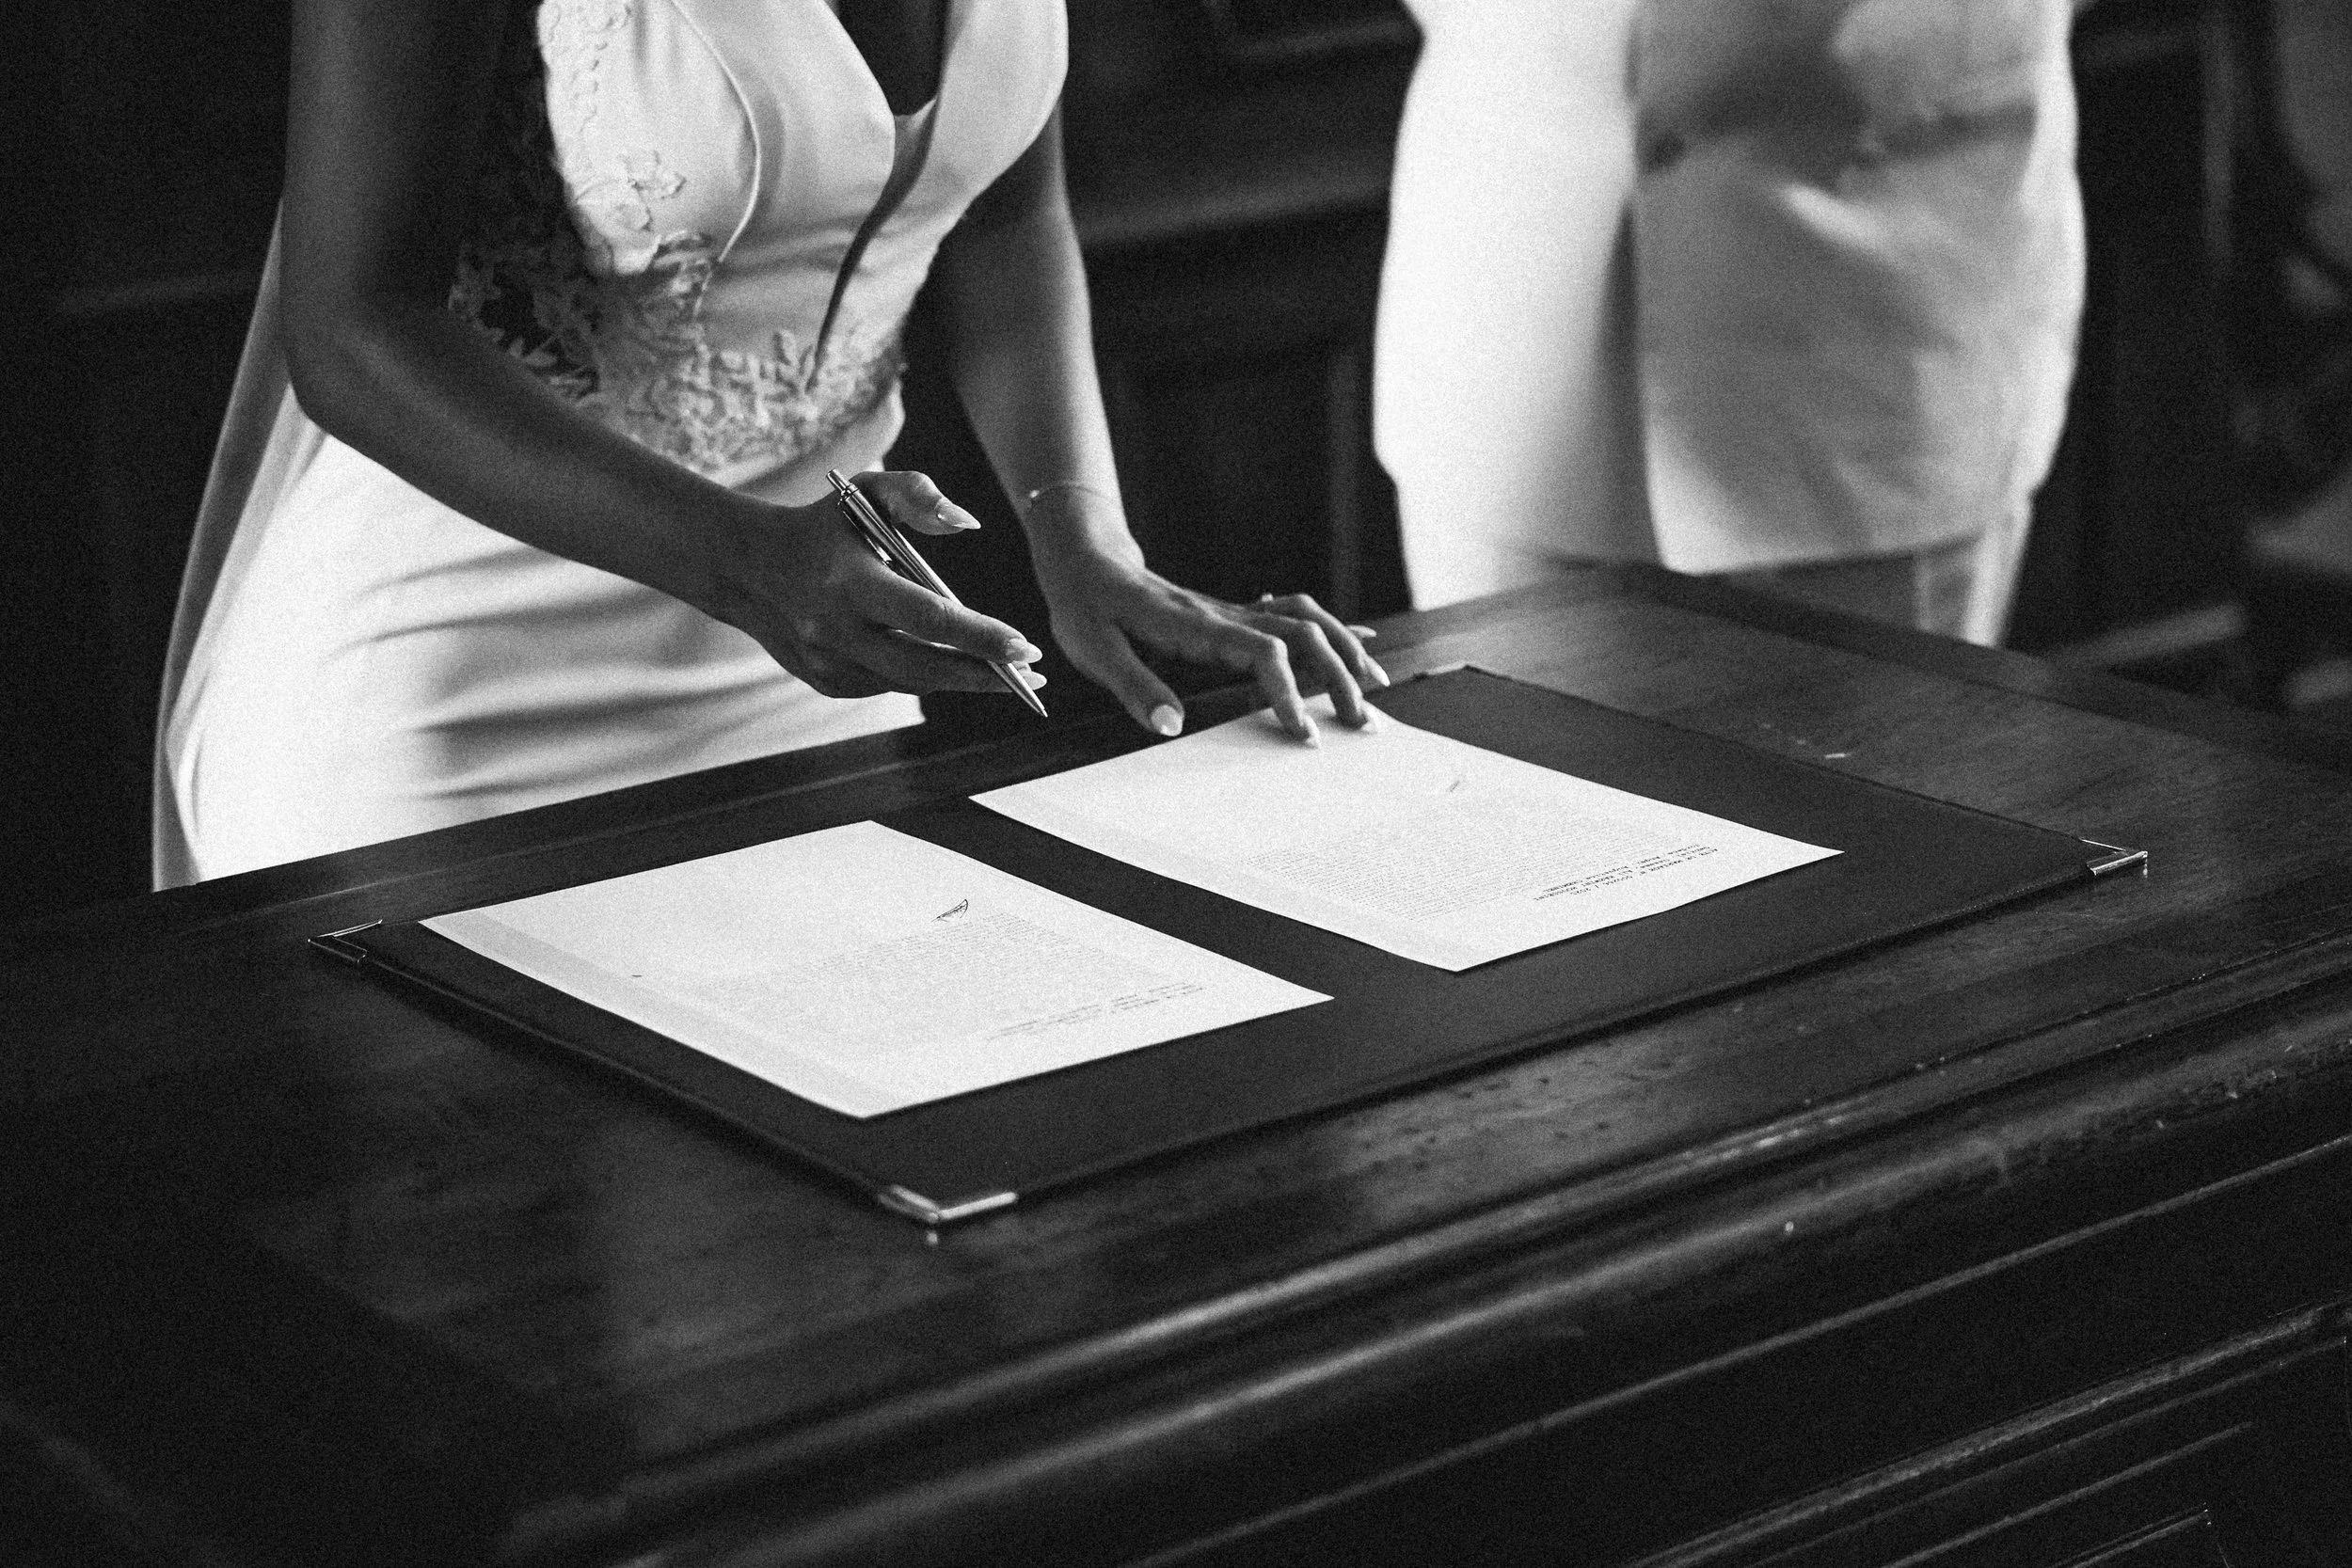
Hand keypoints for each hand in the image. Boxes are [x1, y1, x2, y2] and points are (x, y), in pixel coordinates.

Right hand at [708, 470, 1045, 699]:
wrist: (748, 568)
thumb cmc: (823, 525)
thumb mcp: (866, 491)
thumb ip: (919, 493)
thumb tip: (968, 522)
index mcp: (850, 584)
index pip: (929, 619)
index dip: (981, 637)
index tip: (1028, 648)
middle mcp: (836, 631)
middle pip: (926, 669)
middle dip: (985, 676)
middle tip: (1033, 677)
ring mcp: (829, 665)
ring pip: (910, 682)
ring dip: (960, 679)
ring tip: (1005, 673)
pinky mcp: (828, 684)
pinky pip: (888, 684)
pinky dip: (921, 674)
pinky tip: (949, 664)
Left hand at [1024, 492, 1387, 741]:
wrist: (1087, 562)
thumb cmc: (1086, 607)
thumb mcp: (1094, 650)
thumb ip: (1134, 687)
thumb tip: (1172, 727)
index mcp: (1195, 626)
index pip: (1263, 653)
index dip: (1289, 692)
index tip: (1303, 733)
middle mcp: (1224, 614)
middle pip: (1303, 633)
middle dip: (1339, 676)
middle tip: (1360, 723)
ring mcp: (1231, 612)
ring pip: (1306, 620)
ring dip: (1344, 649)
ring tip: (1375, 686)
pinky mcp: (1230, 615)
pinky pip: (1291, 615)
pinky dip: (1329, 631)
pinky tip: (1355, 647)